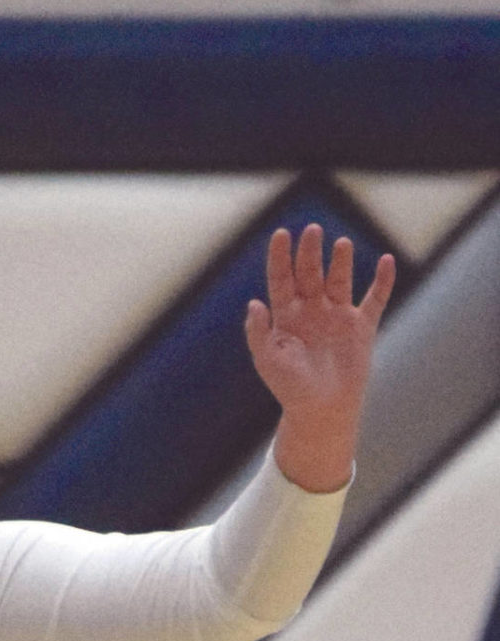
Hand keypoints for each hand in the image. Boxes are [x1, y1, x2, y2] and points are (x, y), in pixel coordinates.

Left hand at [246, 224, 394, 492]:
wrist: (321, 410)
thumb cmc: (290, 387)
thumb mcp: (268, 360)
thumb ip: (258, 332)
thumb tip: (254, 303)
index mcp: (286, 316)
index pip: (282, 279)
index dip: (281, 257)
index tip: (281, 235)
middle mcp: (312, 310)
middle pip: (310, 273)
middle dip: (310, 252)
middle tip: (312, 231)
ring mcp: (338, 316)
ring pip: (340, 280)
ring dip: (341, 261)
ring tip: (341, 244)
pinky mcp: (361, 326)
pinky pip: (375, 299)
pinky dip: (383, 281)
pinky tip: (387, 261)